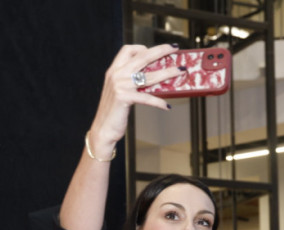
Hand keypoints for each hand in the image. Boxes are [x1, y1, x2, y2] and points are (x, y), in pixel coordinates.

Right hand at [88, 44, 185, 158]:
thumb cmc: (114, 111)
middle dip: (161, 50)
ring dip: (168, 72)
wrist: (103, 128)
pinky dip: (159, 102)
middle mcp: (117, 74)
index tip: (156, 51)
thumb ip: (131, 81)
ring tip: (180, 72)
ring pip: (150, 76)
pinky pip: (147, 97)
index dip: (143, 47)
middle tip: (175, 48)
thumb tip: (154, 77)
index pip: (128, 49)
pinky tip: (167, 106)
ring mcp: (120, 85)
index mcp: (114, 70)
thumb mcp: (120, 91)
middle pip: (143, 56)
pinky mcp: (124, 98)